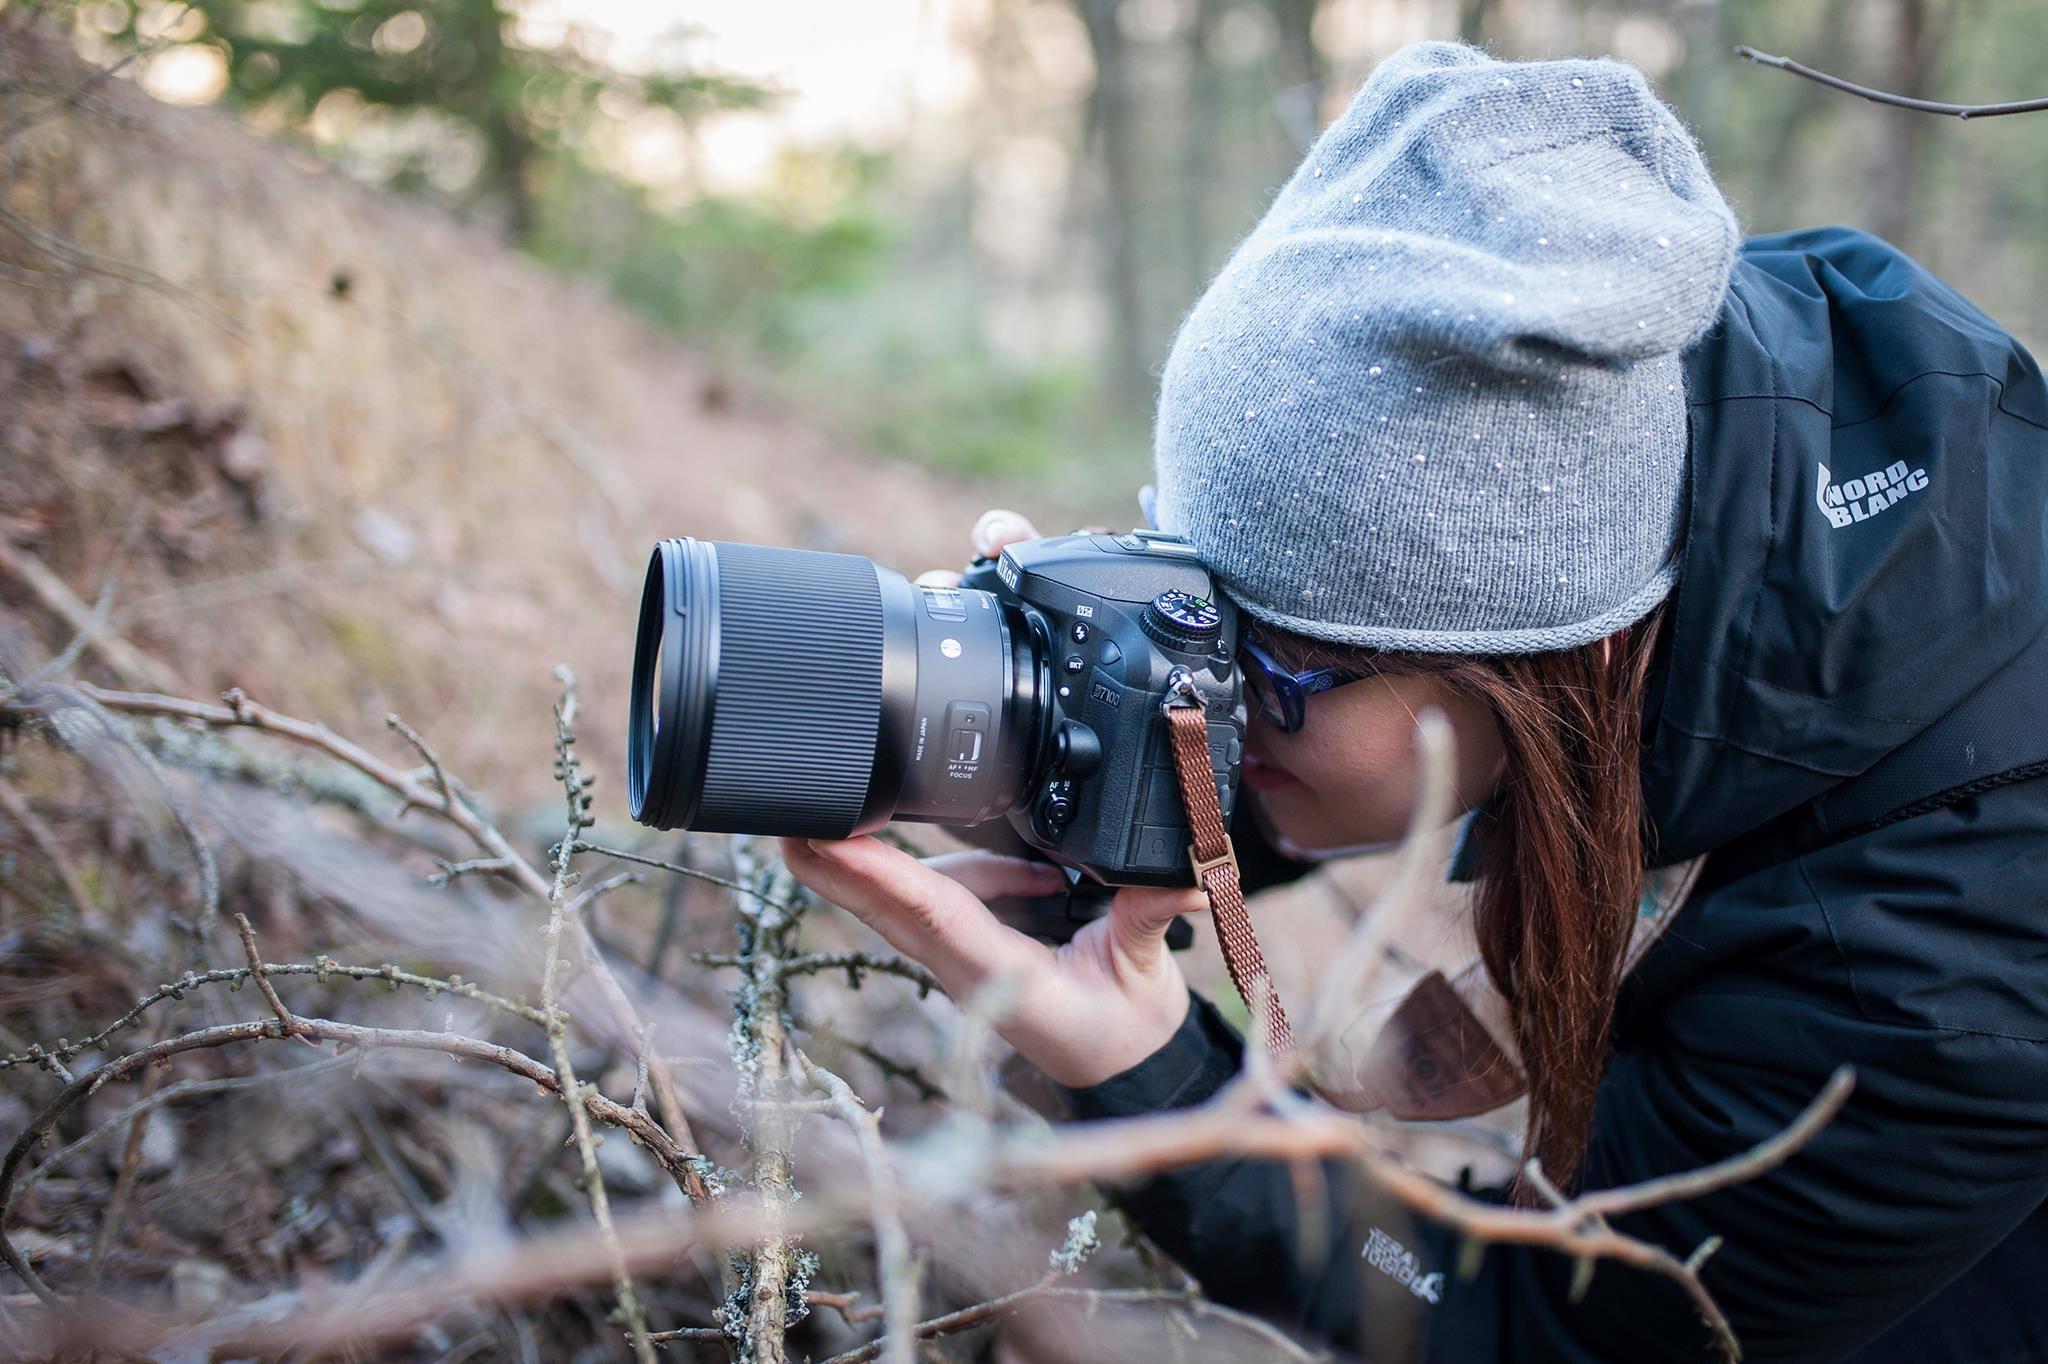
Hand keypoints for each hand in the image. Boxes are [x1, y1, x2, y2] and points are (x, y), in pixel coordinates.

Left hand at [787, 505, 1195, 1089]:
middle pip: (885, 906)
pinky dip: (972, 867)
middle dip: (832, 863)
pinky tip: (1030, 867)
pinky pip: (949, 895)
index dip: (879, 874)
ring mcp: (963, 958)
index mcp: (1000, 974)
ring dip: (893, 855)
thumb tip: (1178, 878)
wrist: (1128, 1070)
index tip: (832, 837)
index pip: (929, 914)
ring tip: (884, 810)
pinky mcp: (974, 947)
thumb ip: (1149, 921)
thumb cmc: (1125, 1029)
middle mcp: (966, 965)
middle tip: (785, 817)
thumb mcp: (1144, 977)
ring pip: (913, 894)